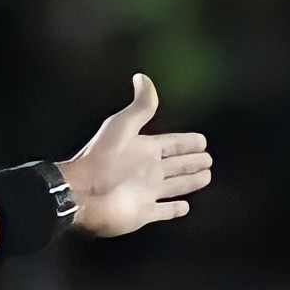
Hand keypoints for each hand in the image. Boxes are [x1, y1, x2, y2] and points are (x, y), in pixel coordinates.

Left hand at [57, 73, 212, 238]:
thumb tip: (142, 77)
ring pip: (176, 186)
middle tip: (208, 160)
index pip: (172, 144)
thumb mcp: (122, 126)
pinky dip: (175, 210)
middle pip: (177, 165)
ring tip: (206, 177)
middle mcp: (147, 170)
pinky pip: (165, 211)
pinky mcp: (145, 213)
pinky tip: (185, 207)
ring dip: (190, 182)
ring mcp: (147, 193)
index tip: (202, 141)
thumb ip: (139, 106)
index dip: (187, 142)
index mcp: (144, 149)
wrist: (82, 192)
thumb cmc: (101, 158)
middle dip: (192, 161)